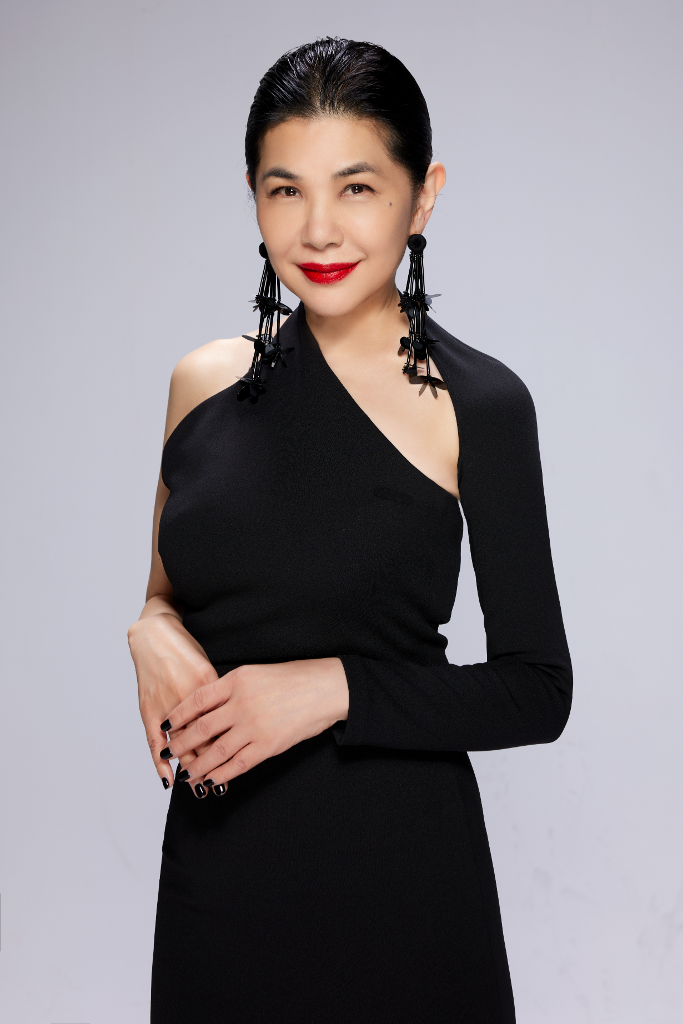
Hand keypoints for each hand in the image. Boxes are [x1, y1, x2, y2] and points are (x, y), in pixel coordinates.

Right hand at [128, 609, 218, 789]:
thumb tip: (235, 720)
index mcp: (211, 687)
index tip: (240, 766)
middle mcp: (190, 698)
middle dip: (213, 764)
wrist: (155, 635)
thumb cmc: (186, 652)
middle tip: (221, 787)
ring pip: (182, 744)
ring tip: (199, 789)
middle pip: (204, 738)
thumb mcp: (210, 671)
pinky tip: (168, 780)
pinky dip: (161, 762)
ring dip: (190, 768)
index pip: (225, 725)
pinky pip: (154, 740)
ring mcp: (167, 703)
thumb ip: (222, 695)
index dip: (232, 747)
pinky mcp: (149, 706)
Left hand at [159, 658, 349, 792]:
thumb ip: (230, 688)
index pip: (197, 700)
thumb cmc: (292, 678)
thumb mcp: (255, 673)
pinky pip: (238, 764)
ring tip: (185, 773)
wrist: (325, 689)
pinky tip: (210, 780)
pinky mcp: (268, 745)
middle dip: (181, 743)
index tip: (165, 725)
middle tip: (168, 752)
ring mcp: (254, 726)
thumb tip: (204, 707)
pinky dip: (221, 774)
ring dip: (197, 765)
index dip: (178, 715)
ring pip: (216, 751)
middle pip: (201, 728)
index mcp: (237, 680)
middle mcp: (242, 703)